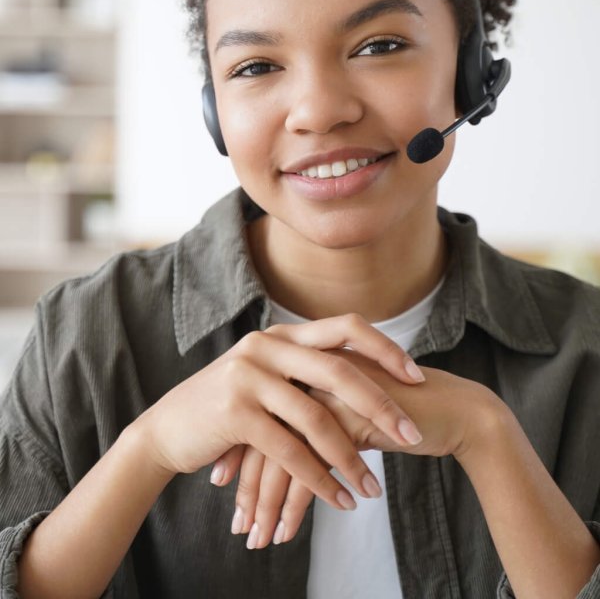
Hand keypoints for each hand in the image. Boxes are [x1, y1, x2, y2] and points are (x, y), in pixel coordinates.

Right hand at [134, 314, 426, 511]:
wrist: (168, 429)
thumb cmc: (228, 407)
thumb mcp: (268, 376)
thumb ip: (306, 371)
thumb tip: (364, 383)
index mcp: (283, 333)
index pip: (345, 327)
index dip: (385, 349)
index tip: (417, 377)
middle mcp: (267, 345)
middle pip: (339, 371)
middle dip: (381, 405)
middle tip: (412, 435)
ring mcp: (249, 375)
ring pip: (316, 417)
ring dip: (350, 458)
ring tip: (374, 489)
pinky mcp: (235, 411)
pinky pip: (290, 450)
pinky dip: (319, 479)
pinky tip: (339, 500)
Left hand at [216, 351, 500, 547]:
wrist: (453, 410)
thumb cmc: (400, 412)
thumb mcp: (348, 410)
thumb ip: (315, 417)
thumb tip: (278, 448)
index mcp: (305, 366)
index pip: (258, 413)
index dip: (239, 454)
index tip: (223, 485)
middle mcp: (311, 375)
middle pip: (263, 437)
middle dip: (247, 487)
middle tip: (239, 525)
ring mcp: (328, 396)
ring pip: (281, 457)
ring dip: (267, 505)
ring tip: (258, 539)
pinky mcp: (348, 420)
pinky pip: (310, 471)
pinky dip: (295, 507)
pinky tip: (286, 533)